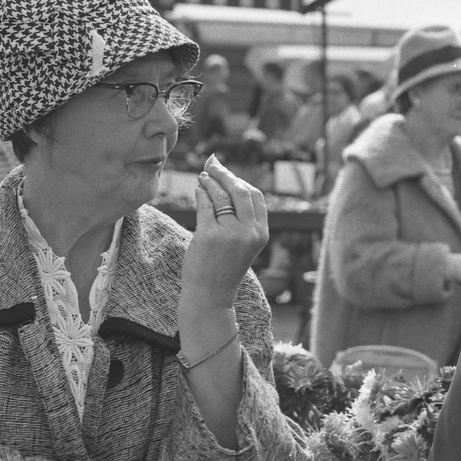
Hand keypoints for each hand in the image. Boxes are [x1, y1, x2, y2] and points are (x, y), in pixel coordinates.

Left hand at [181, 155, 269, 310]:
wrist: (210, 296)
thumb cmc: (223, 268)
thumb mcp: (243, 244)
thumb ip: (241, 218)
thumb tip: (227, 181)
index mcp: (261, 234)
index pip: (255, 197)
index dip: (241, 180)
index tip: (228, 173)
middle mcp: (249, 232)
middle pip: (240, 191)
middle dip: (225, 174)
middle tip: (213, 165)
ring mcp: (230, 234)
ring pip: (221, 196)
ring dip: (210, 182)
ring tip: (202, 176)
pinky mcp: (209, 235)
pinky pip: (205, 205)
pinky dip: (201, 193)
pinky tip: (199, 189)